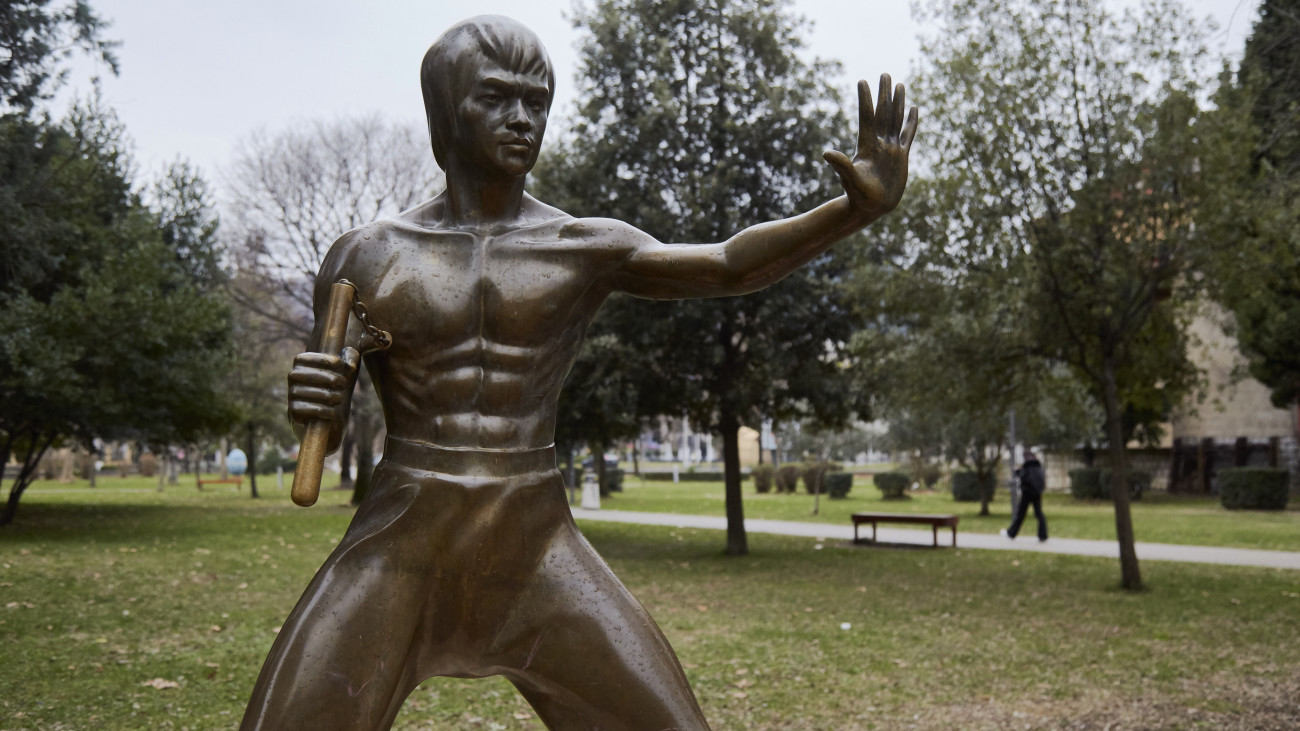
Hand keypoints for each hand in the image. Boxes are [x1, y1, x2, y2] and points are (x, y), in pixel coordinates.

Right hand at [287, 347, 359, 426]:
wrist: (320, 411)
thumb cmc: (331, 383)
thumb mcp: (342, 367)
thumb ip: (350, 356)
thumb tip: (351, 365)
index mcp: (301, 361)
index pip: (318, 358)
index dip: (331, 362)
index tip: (343, 367)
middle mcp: (293, 375)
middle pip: (319, 376)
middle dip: (337, 380)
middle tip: (343, 384)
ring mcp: (292, 393)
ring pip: (321, 394)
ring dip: (336, 397)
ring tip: (339, 398)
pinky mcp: (294, 410)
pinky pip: (316, 409)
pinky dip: (328, 411)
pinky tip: (332, 410)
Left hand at [823, 75, 918, 217]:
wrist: (872, 207)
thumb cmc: (859, 196)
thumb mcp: (850, 179)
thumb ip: (841, 165)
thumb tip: (826, 153)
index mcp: (867, 146)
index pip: (867, 117)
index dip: (865, 100)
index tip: (862, 81)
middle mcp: (879, 143)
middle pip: (882, 113)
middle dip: (884, 94)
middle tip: (884, 74)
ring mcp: (891, 148)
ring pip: (895, 119)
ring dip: (897, 102)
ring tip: (898, 84)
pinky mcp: (901, 156)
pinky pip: (907, 134)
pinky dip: (910, 122)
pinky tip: (913, 108)